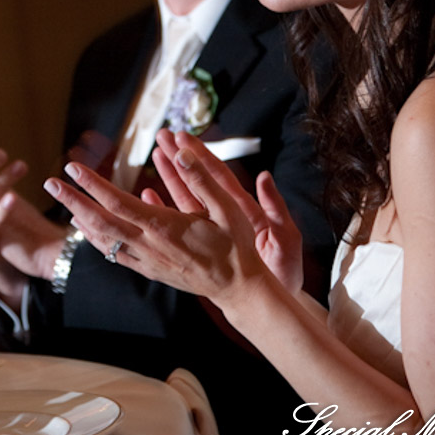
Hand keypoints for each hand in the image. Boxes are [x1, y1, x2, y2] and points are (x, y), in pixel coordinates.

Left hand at [42, 152, 270, 303]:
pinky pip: (116, 254)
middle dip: (73, 201)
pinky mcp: (150, 271)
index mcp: (164, 227)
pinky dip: (97, 240)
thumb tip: (180, 153)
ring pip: (104, 241)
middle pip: (100, 222)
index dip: (92, 184)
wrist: (238, 288)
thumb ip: (203, 179)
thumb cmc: (236, 246)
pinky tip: (89, 231)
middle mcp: (149, 245)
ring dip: (81, 221)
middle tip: (51, 183)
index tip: (72, 169)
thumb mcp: (228, 208)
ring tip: (65, 205)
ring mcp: (147, 261)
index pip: (118, 202)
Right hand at [151, 130, 306, 294]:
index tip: (183, 137)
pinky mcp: (204, 242)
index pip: (218, 176)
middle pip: (198, 179)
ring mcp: (212, 227)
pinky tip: (148, 197)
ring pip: (186, 196)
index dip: (201, 156)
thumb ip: (275, 208)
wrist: (275, 297)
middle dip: (180, 156)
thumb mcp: (285, 237)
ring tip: (155, 155)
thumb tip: (265, 176)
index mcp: (244, 209)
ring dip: (171, 175)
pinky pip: (180, 222)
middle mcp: (225, 214)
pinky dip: (163, 209)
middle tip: (161, 137)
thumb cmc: (284, 270)